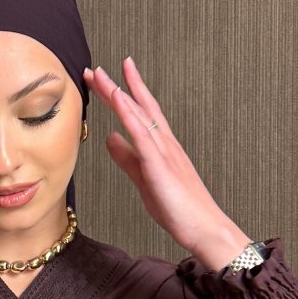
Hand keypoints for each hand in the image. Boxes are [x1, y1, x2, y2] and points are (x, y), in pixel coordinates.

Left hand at [83, 59, 250, 265]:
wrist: (204, 228)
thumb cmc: (179, 209)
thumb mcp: (143, 179)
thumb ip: (127, 158)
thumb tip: (110, 138)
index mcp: (162, 147)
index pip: (140, 113)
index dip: (124, 93)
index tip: (107, 77)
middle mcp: (164, 143)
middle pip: (137, 108)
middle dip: (115, 87)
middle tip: (93, 70)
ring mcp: (164, 152)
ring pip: (138, 115)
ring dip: (118, 94)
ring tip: (99, 76)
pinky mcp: (160, 166)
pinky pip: (142, 135)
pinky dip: (130, 115)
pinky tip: (118, 99)